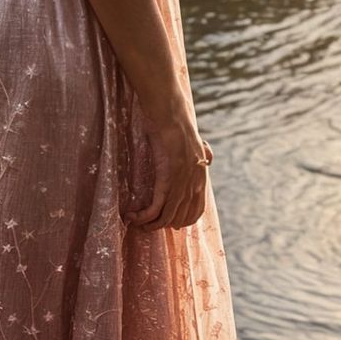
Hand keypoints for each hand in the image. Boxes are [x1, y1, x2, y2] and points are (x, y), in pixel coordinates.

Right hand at [125, 115, 211, 231]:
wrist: (170, 114)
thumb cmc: (178, 124)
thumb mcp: (196, 141)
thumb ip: (204, 153)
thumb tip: (209, 159)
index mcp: (200, 177)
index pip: (195, 212)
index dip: (180, 220)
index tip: (166, 220)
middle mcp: (194, 185)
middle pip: (180, 219)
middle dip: (162, 224)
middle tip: (147, 221)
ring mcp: (181, 184)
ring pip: (167, 218)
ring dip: (150, 224)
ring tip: (136, 221)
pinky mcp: (166, 180)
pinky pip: (155, 210)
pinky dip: (143, 217)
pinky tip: (132, 215)